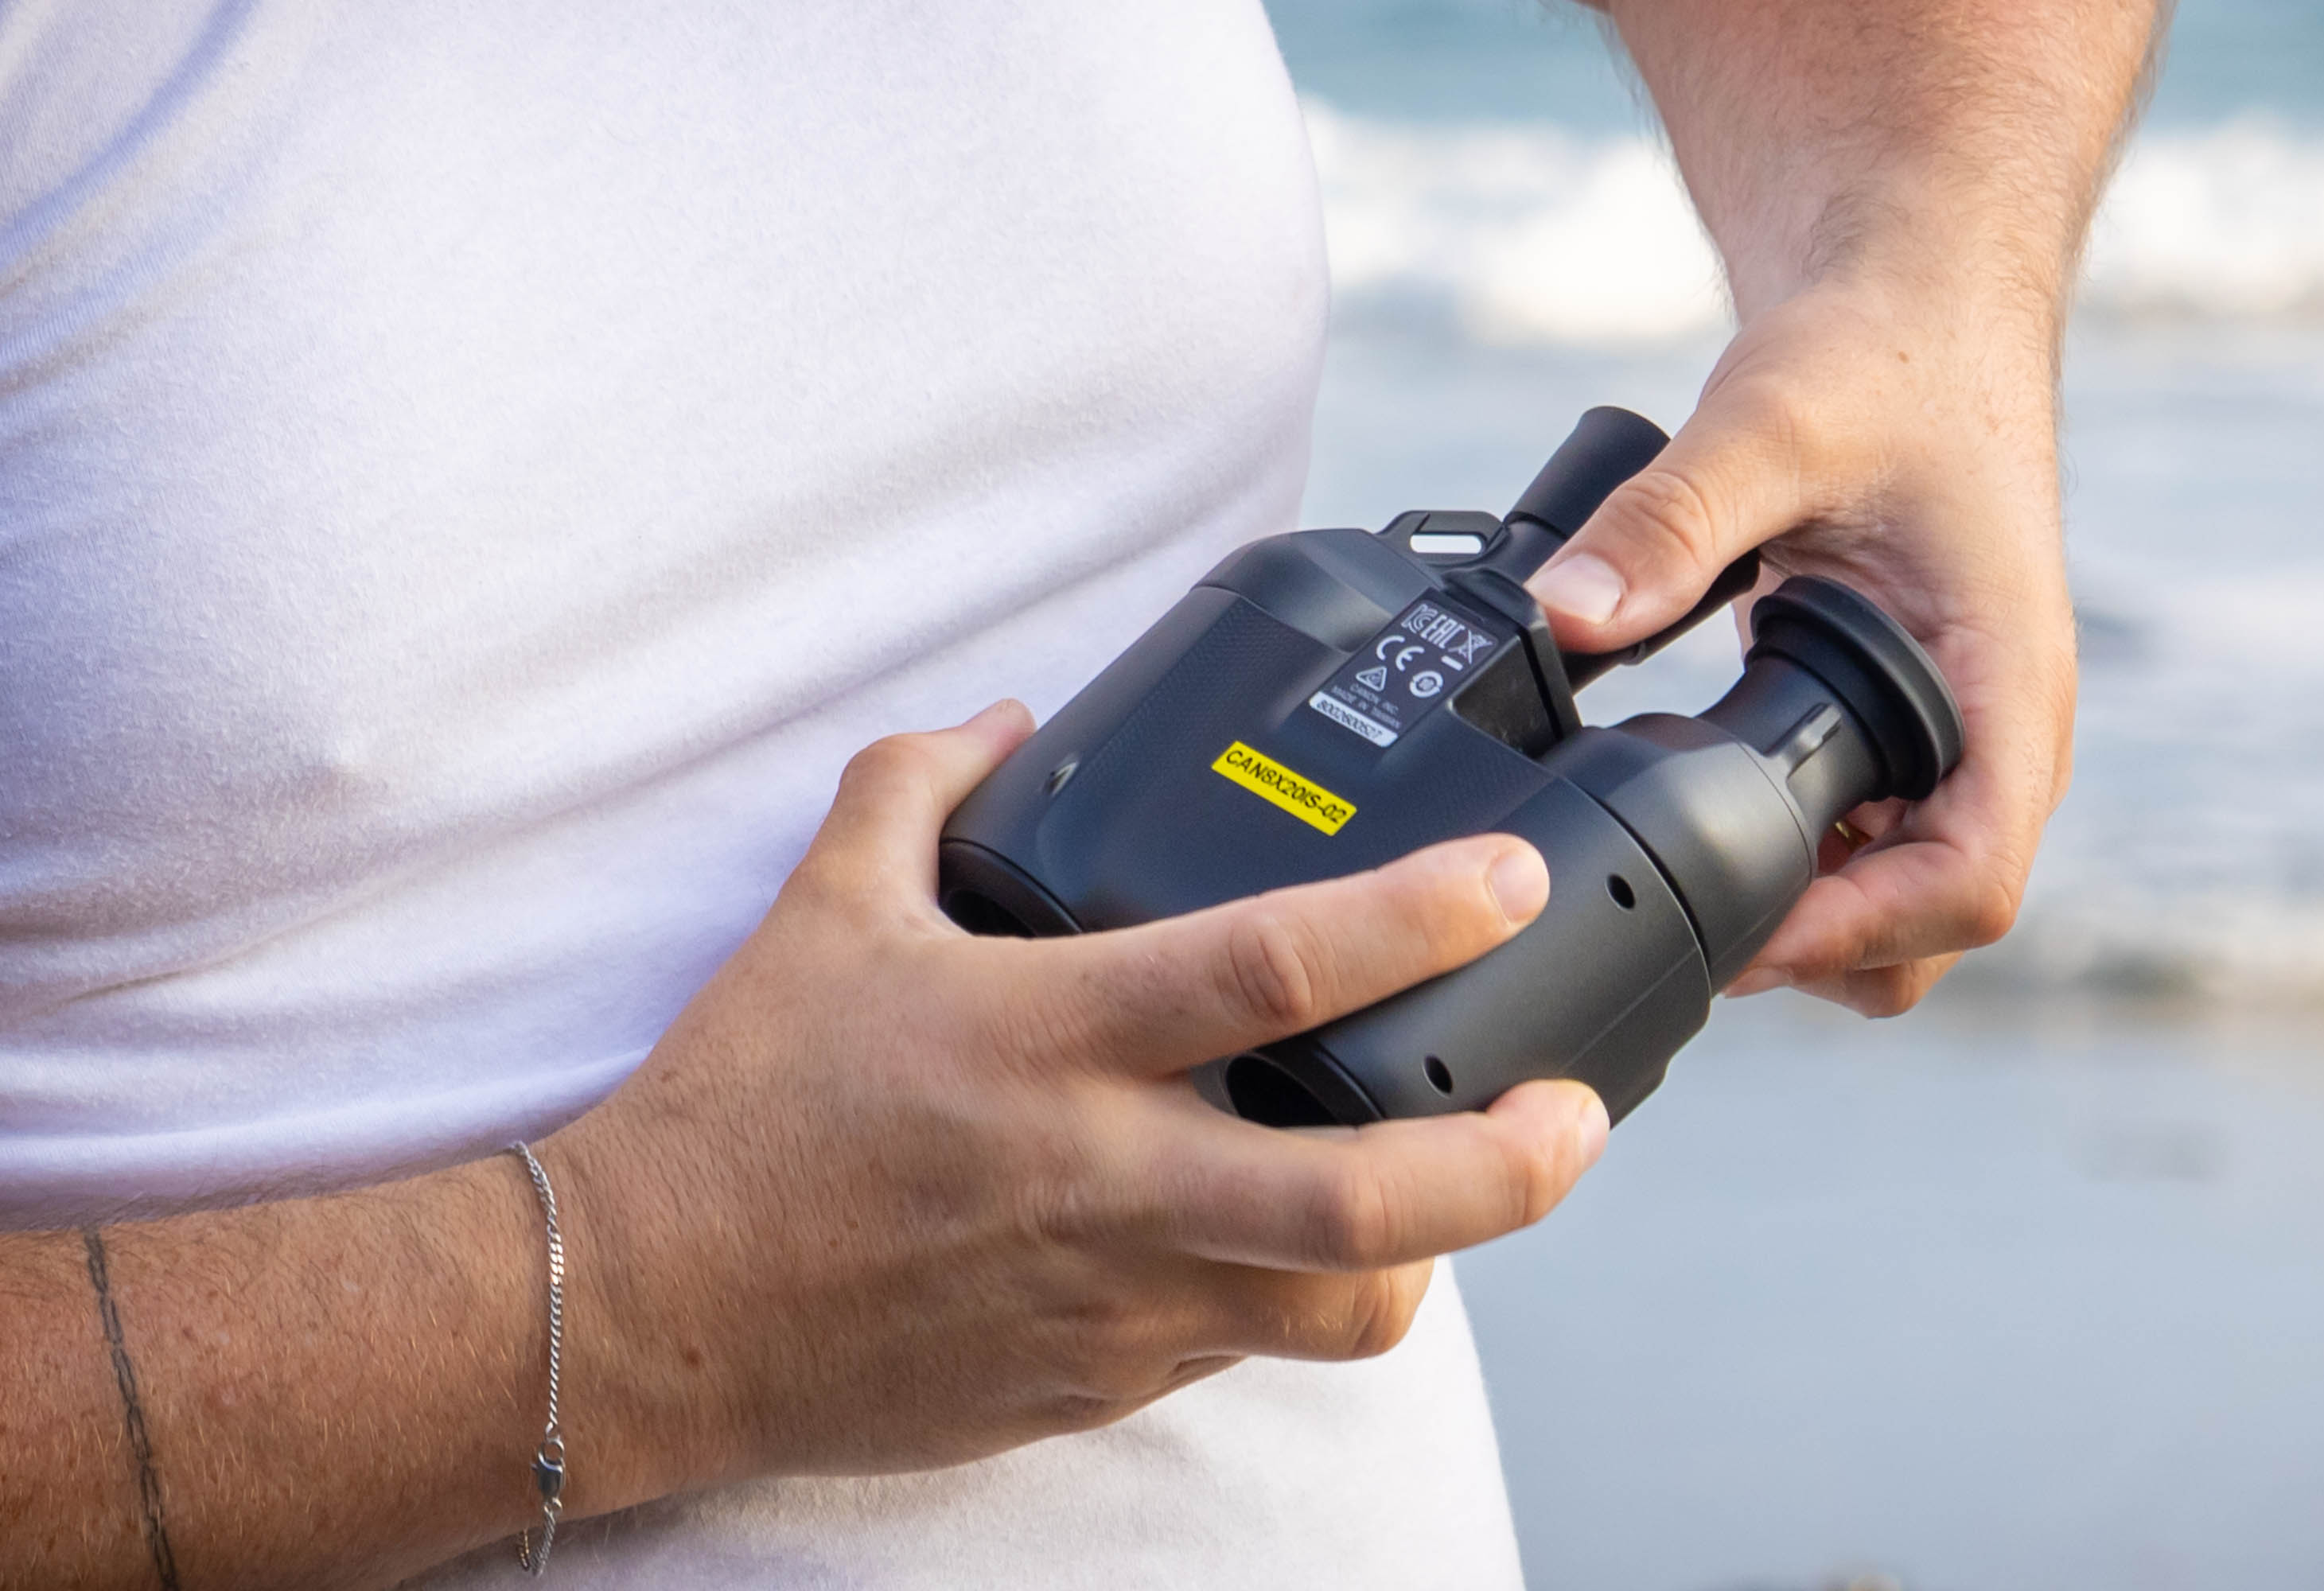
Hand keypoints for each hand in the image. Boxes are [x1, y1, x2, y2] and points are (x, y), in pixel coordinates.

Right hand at [547, 702, 1604, 1495]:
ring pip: (1338, 1310)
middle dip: (1507, 1168)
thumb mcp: (822, 909)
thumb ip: (923, 788)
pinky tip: (1283, 1230)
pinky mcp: (1099, 1383)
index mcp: (1047, 1041)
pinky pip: (1245, 1344)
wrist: (643, 1312)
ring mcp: (1112, 1302)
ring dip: (1430, 1252)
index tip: (1509, 878)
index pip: (1270, 973)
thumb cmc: (738, 1108)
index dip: (1415, 920)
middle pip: (1365, 1203)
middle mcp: (1103, 1181)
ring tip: (1457, 1183)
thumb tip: (1010, 718)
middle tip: (1578, 1113)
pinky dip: (1293, 1289)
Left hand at [1526, 281, 2075, 1016]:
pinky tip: (1704, 822)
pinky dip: (1799, 862)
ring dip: (1807, 911)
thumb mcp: (1769, 423)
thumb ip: (1667, 521)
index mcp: (2007, 681)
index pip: (1975, 878)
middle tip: (1684, 914)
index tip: (1742, 930)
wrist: (1915, 306)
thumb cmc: (1880, 358)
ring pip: (1902, 899)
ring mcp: (1958, 737)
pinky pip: (1869, 843)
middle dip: (1821, 945)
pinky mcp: (1908, 726)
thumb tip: (1565, 613)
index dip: (1858, 930)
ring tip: (1680, 870)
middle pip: (1936, 925)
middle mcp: (2001, 730)